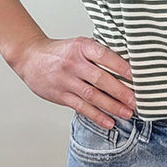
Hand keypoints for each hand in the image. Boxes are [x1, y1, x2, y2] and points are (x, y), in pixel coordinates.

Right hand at [13, 35, 135, 127]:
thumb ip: (98, 54)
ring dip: (112, 106)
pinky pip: (81, 107)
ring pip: (92, 96)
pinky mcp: (61, 95)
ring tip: (127, 113)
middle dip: (121, 92)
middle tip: (136, 100)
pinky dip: (96, 116)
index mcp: (81, 46)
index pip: (104, 56)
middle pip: (100, 79)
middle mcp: (74, 63)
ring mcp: (66, 80)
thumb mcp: (79, 45)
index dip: (121, 66)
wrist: (30, 57)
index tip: (136, 76)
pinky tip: (109, 122)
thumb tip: (127, 66)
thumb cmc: (60, 51)